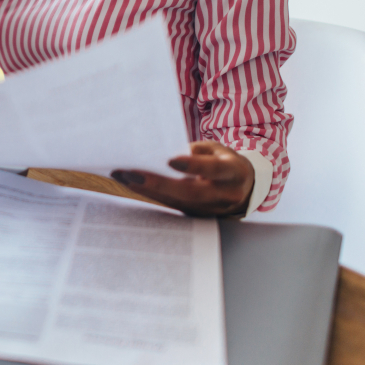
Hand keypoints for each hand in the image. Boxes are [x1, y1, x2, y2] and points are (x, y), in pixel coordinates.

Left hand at [111, 142, 254, 216]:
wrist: (242, 188)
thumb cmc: (225, 161)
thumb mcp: (217, 149)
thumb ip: (196, 151)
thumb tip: (164, 154)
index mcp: (233, 172)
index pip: (214, 169)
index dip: (194, 166)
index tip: (170, 161)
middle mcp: (224, 195)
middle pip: (191, 193)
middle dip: (159, 184)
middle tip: (131, 174)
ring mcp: (210, 209)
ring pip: (177, 202)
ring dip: (147, 191)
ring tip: (122, 177)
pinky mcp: (197, 215)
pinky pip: (172, 206)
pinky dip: (150, 195)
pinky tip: (130, 184)